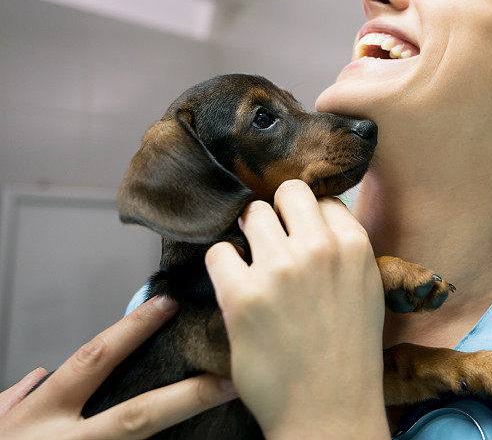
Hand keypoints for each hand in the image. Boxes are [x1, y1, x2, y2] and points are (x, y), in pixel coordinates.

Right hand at [0, 295, 237, 439]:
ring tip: (225, 404)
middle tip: (230, 379)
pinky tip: (195, 437)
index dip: (133, 330)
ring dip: (183, 426)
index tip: (170, 304)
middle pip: (139, 415)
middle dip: (188, 397)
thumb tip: (36, 378)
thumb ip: (18, 400)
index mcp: (43, 414)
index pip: (95, 360)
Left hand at [205, 180, 389, 439]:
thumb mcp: (366, 289)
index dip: (308, 217)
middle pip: (286, 193)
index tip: (300, 236)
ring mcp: (279, 269)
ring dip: (250, 237)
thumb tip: (311, 219)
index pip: (322, 199)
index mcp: (354, 245)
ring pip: (251, 214)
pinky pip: (219, 252)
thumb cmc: (348, 353)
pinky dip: (223, 265)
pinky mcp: (242, 295)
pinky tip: (235, 286)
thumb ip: (343, 250)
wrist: (328, 409)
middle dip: (278, 214)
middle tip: (273, 242)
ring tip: (255, 267)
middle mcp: (318, 248)